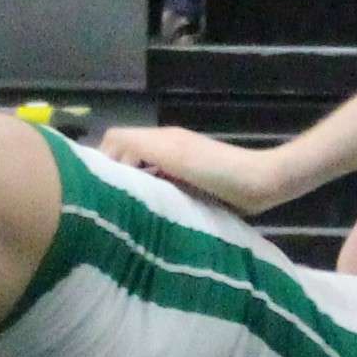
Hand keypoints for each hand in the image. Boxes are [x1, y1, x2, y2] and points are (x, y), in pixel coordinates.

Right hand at [97, 124, 286, 213]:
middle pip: (127, 157)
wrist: (262, 184)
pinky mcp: (192, 186)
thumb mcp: (174, 155)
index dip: (102, 159)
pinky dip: (152, 198)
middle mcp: (167, 149)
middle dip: (115, 177)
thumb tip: (105, 157)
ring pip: (143, 175)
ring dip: (134, 190)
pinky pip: (162, 188)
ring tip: (123, 215)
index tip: (94, 186)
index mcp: (160, 139)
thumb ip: (139, 148)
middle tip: (105, 206)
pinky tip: (150, 218)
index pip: (115, 140)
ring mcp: (180, 167)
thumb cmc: (218, 170)